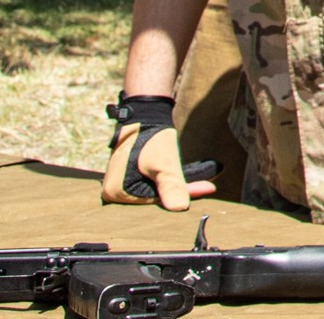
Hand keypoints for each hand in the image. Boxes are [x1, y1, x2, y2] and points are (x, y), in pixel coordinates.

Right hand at [101, 95, 219, 209]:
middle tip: (209, 187)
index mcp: (114, 194)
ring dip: (179, 187)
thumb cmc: (150, 137)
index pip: (153, 202)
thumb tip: (180, 208)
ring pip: (155, 192)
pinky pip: (154, 184)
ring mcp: (120, 185)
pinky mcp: (129, 178)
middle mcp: (113, 194)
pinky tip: (198, 179)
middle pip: (153, 199)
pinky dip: (172, 181)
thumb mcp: (163, 163)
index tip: (210, 188)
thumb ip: (171, 185)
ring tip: (206, 183)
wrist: (144, 114)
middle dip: (180, 193)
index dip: (180, 195)